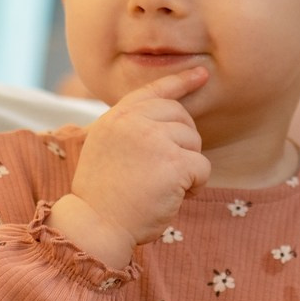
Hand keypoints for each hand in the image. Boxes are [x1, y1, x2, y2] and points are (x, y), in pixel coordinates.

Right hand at [56, 69, 211, 267]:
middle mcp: (133, 122)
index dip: (181, 81)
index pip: (153, 90)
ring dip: (188, 166)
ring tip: (164, 186)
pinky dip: (195, 185)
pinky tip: (175, 196)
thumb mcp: (107, 149)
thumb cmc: (104, 196)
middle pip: (181, 116)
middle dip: (183, 142)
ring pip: (194, 142)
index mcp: (116, 117)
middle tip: (167, 169)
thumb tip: (168, 115)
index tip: (201, 74)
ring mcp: (153, 140)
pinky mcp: (173, 162)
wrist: (97, 225)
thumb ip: (130, 128)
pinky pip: (202, 167)